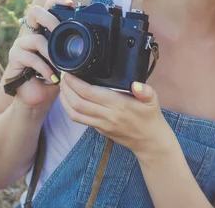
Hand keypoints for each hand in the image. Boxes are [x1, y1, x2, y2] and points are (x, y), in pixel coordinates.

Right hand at [4, 0, 73, 107]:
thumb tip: (95, 40)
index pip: (47, 7)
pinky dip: (45, 69)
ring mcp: (21, 44)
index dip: (56, 1)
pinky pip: (31, 58)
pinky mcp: (14, 58)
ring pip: (35, 39)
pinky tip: (53, 77)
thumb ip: (73, 48)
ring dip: (50, 53)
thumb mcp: (66, 60)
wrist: (37, 96)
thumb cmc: (54, 75)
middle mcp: (31, 33)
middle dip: (49, 19)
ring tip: (60, 67)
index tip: (70, 3)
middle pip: (34, 12)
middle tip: (59, 30)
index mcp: (44, 30)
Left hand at [58, 73, 172, 157]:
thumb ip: (146, 91)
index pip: (90, 93)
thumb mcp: (153, 100)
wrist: (149, 142)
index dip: (75, 82)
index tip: (69, 72)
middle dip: (66, 89)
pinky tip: (69, 99)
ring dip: (64, 100)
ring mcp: (101, 125)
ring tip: (62, 87)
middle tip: (62, 76)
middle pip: (77, 103)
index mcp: (118, 105)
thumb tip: (137, 84)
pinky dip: (70, 109)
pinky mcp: (99, 130)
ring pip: (74, 114)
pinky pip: (80, 120)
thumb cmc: (150, 117)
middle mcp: (107, 116)